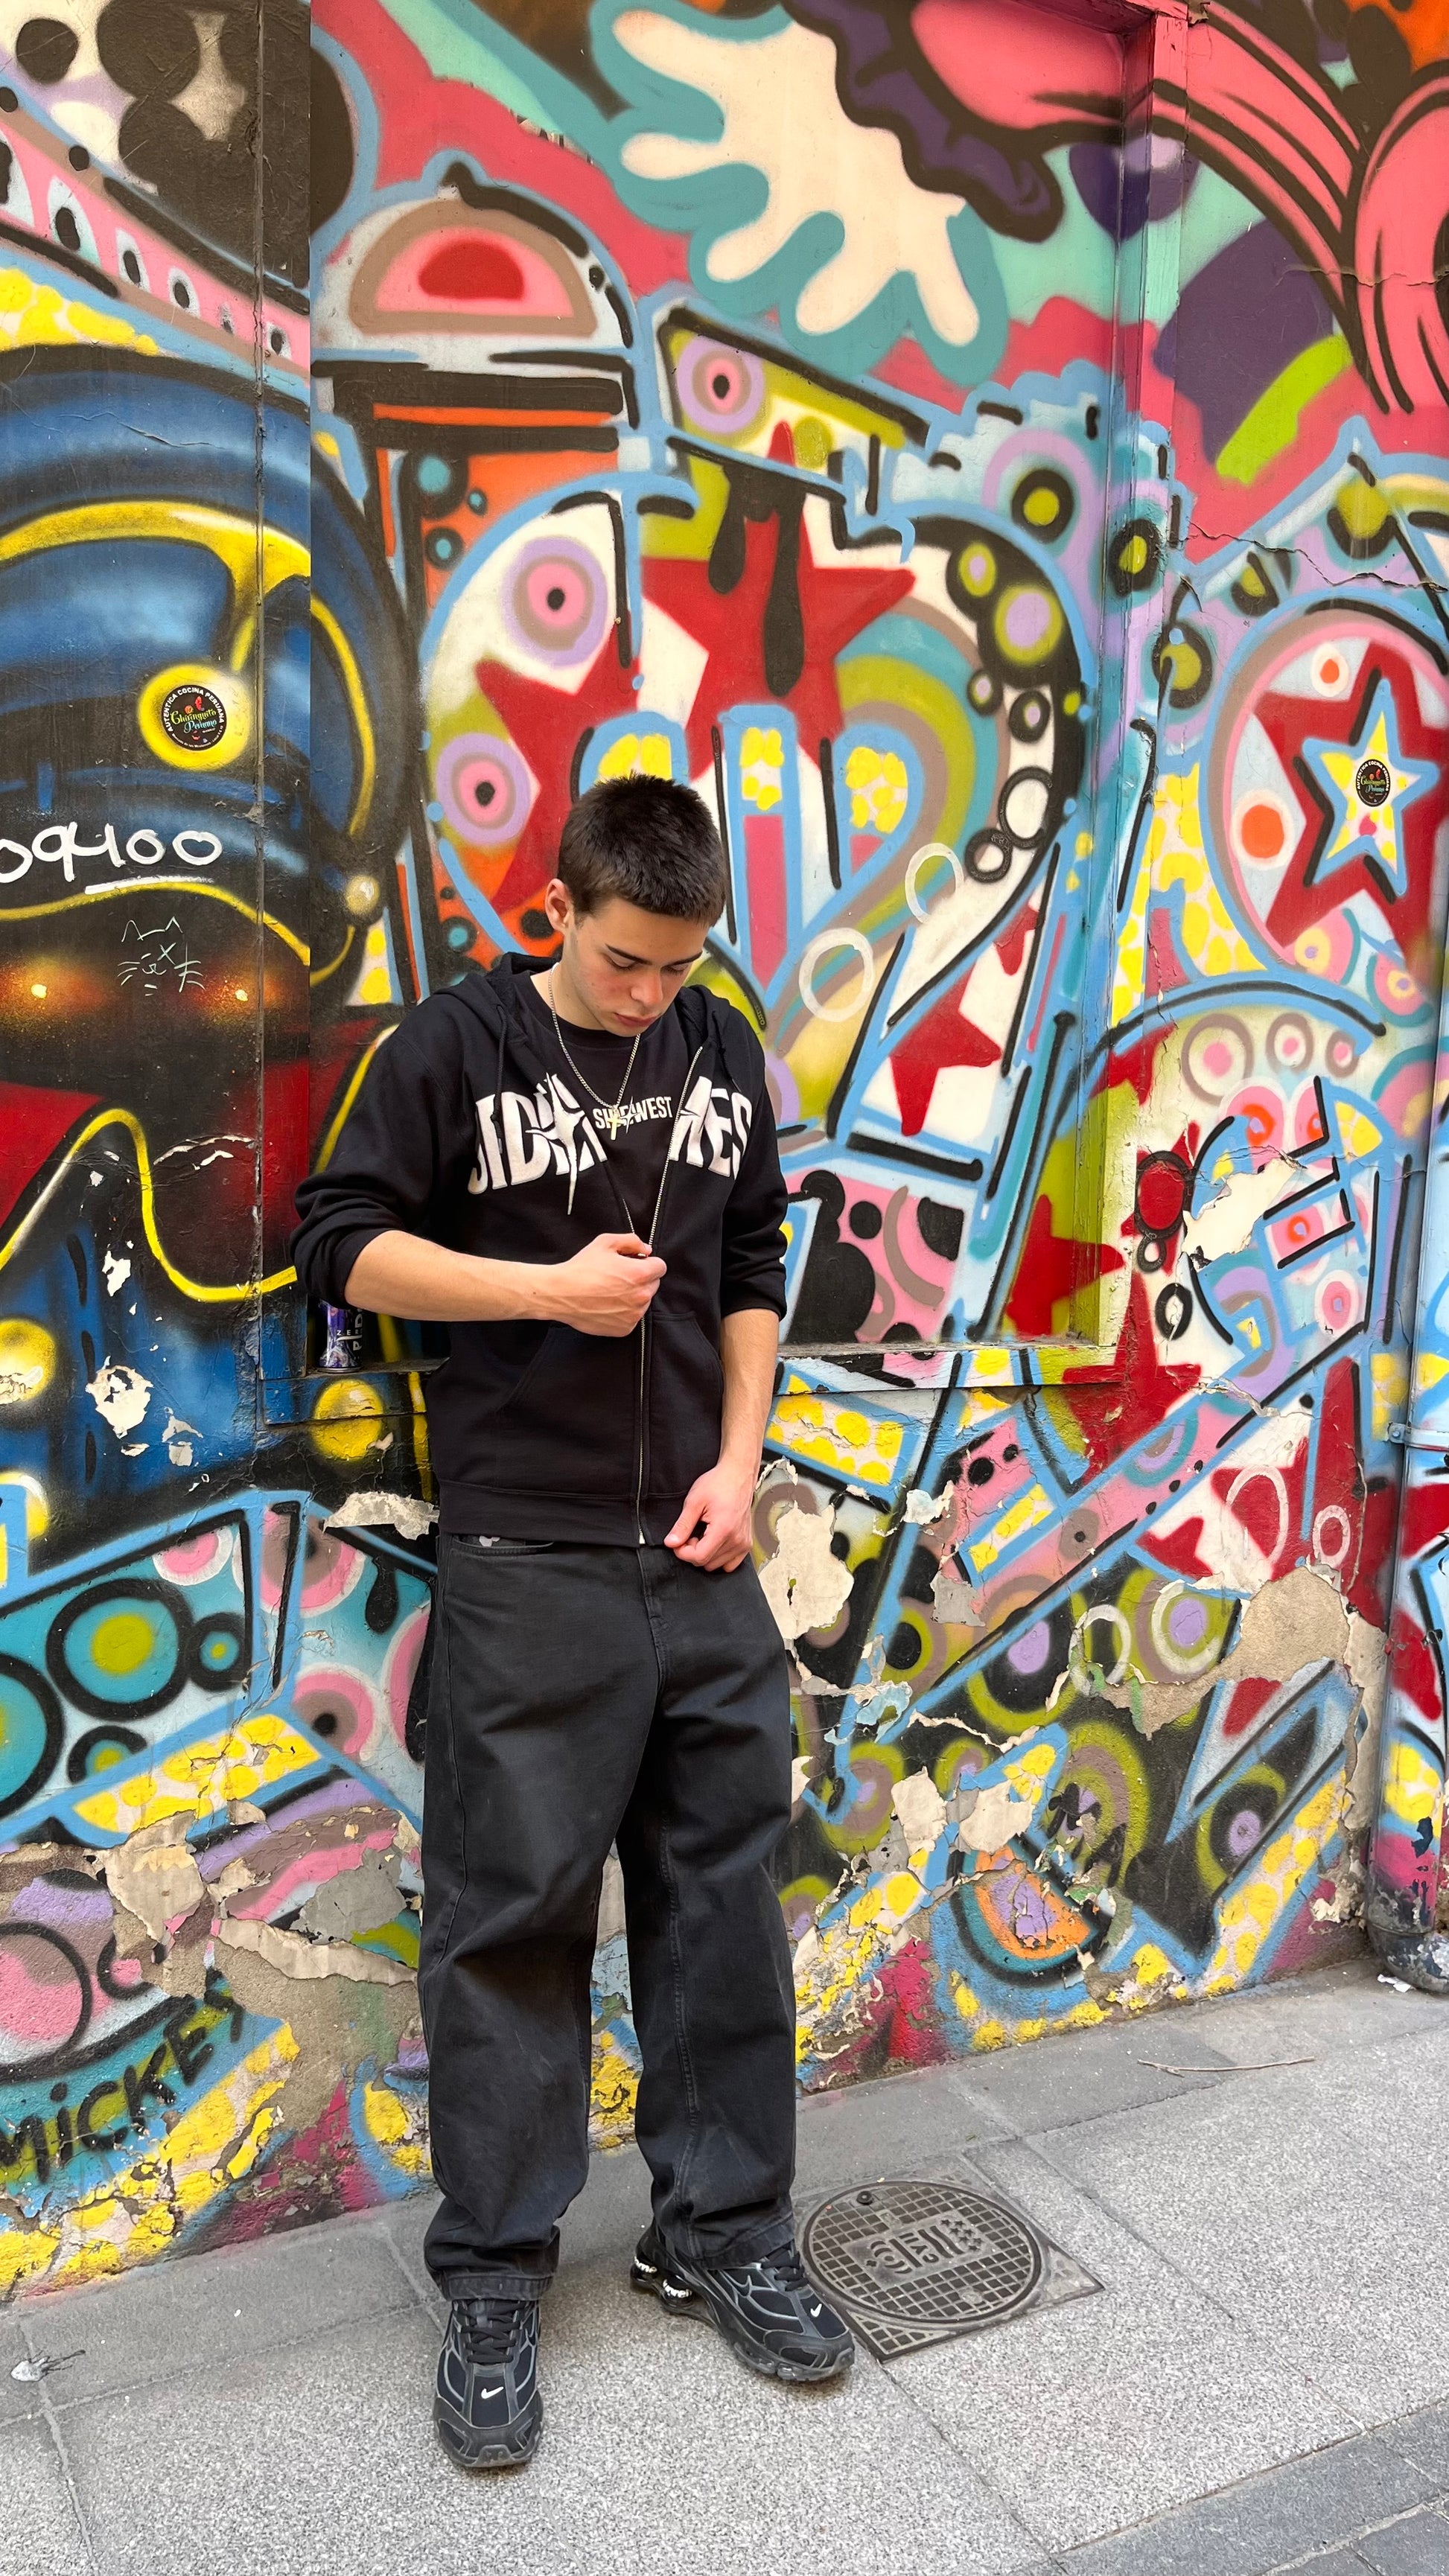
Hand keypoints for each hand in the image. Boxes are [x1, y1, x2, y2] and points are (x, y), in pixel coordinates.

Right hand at [543, 1233, 664, 1336]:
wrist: (561, 1293)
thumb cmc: (582, 1268)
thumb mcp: (605, 1243)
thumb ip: (631, 1241)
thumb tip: (647, 1250)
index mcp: (640, 1274)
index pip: (660, 1267)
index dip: (647, 1263)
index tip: (634, 1264)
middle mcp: (641, 1296)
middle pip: (654, 1284)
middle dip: (641, 1279)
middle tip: (619, 1277)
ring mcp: (634, 1315)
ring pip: (644, 1302)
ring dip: (634, 1296)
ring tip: (610, 1291)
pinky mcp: (625, 1329)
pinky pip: (633, 1317)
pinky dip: (625, 1312)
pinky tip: (607, 1304)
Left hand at [664, 1460, 755, 1571]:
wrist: (738, 1475)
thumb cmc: (719, 1483)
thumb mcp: (694, 1501)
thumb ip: (682, 1525)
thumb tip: (671, 1543)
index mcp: (723, 1529)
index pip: (698, 1557)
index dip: (683, 1552)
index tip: (678, 1542)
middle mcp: (736, 1539)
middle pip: (707, 1563)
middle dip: (693, 1552)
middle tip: (691, 1534)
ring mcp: (743, 1543)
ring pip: (717, 1565)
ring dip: (706, 1554)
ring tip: (703, 1534)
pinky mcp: (746, 1544)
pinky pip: (730, 1564)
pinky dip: (719, 1557)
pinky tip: (713, 1542)